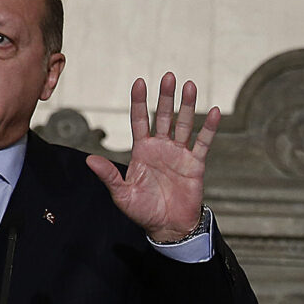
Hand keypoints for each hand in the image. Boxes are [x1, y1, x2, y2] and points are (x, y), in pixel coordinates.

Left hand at [87, 74, 215, 241]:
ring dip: (186, 105)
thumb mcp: (122, 194)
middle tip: (169, 76)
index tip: (139, 82)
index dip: (139, 101)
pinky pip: (203, 142)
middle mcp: (161, 147)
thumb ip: (109, 176)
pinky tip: (213, 111)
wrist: (169, 227)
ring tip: (189, 86)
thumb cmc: (143, 212)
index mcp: (142, 151)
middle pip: (163, 116)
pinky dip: (209, 128)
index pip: (139, 120)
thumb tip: (89, 160)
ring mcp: (179, 154)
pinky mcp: (195, 164)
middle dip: (165, 97)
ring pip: (183, 124)